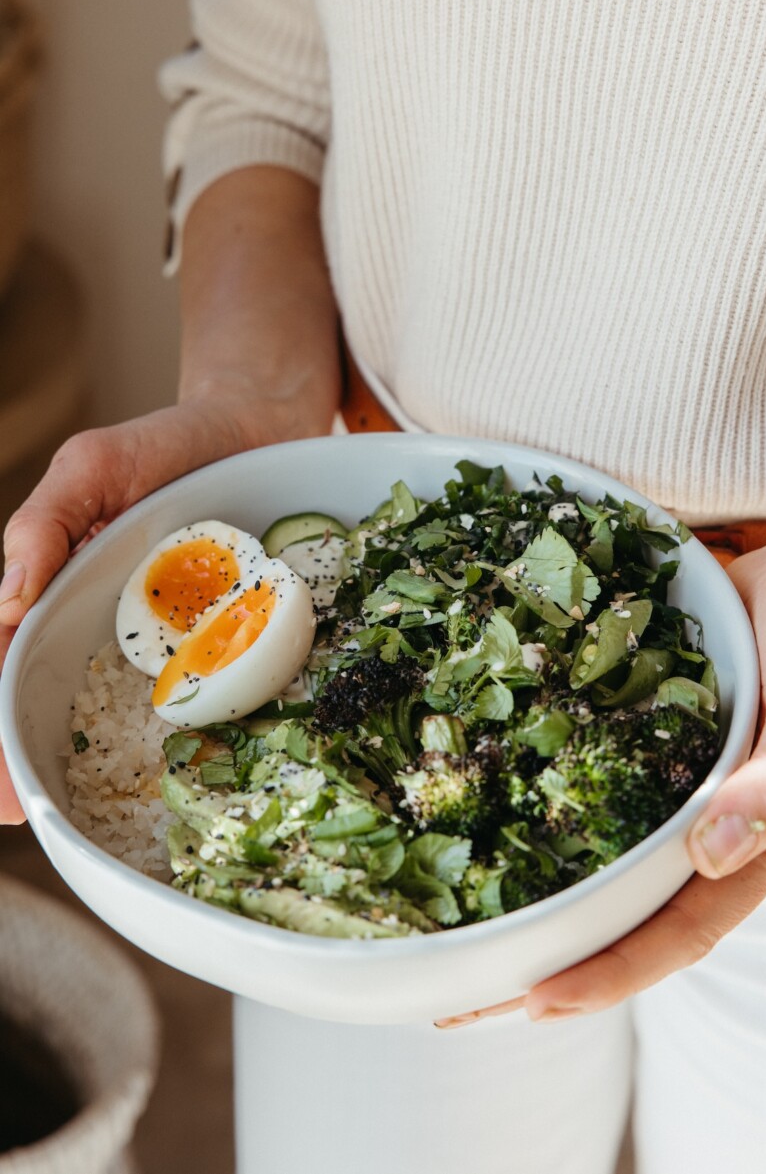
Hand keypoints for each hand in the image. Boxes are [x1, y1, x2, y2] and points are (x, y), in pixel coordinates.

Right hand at [0, 388, 334, 823]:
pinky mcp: (215, 638)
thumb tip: (6, 601)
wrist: (257, 429)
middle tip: (22, 813)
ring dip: (85, 763)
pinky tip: (177, 770)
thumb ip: (46, 521)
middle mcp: (101, 623)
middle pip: (46, 699)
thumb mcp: (94, 466)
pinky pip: (194, 692)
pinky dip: (176, 734)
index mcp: (58, 590)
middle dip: (23, 758)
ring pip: (111, 711)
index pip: (8, 662)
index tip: (0, 782)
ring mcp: (159, 638)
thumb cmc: (170, 444)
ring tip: (70, 817)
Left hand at [437, 514, 765, 1027]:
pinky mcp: (655, 757)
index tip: (533, 999)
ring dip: (544, 911)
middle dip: (553, 967)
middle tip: (463, 998)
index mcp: (761, 846)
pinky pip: (599, 807)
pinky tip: (493, 831)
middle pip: (630, 923)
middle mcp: (714, 837)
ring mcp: (682, 799)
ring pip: (608, 875)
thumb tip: (712, 854)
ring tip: (463, 937)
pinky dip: (548, 830)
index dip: (609, 974)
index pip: (679, 932)